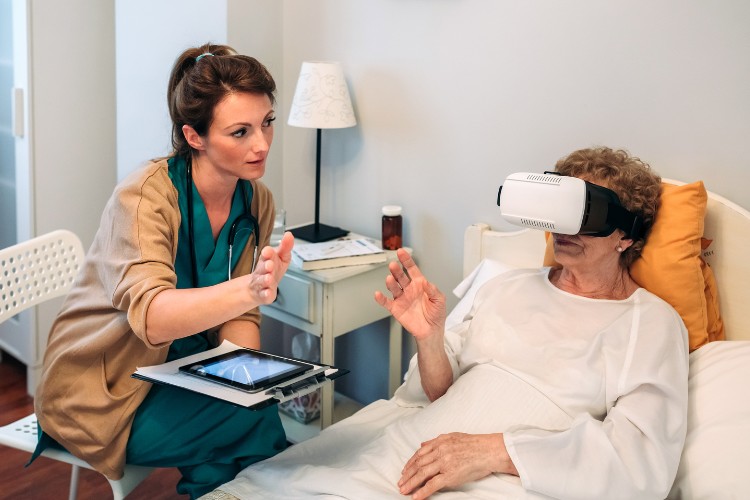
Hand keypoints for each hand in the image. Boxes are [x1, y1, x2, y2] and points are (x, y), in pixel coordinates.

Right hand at [248, 231, 293, 302]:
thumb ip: (285, 247)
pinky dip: (266, 294)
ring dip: (265, 279)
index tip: (268, 251)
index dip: (267, 253)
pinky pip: (264, 295)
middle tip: (270, 264)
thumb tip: (289, 235)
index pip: (266, 255)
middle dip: (266, 266)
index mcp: (267, 260)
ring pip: (262, 281)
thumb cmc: (272, 271)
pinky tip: (268, 292)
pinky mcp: (263, 294)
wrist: (258, 288)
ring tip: (269, 278)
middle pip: (262, 268)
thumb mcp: (280, 257)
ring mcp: (261, 283)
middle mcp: (262, 271)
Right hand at [374, 249, 445, 340]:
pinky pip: (387, 302)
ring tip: (389, 279)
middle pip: (400, 276)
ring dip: (390, 282)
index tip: (400, 252)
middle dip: (396, 270)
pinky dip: (381, 298)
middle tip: (393, 265)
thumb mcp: (440, 300)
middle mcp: (409, 289)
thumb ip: (433, 290)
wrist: (431, 331)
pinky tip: (378, 294)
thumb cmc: (436, 314)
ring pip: (393, 287)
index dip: (406, 260)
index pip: (411, 269)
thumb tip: (427, 282)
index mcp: (419, 284)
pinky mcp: (396, 309)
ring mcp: (402, 298)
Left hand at [398, 433, 516, 498]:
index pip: (420, 454)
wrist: (490, 450)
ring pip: (422, 474)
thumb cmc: (475, 444)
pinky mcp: (450, 475)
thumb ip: (436, 441)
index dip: (410, 463)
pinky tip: (415, 497)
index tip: (404, 470)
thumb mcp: (453, 436)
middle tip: (400, 482)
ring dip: (410, 483)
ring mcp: (444, 463)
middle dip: (407, 475)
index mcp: (440, 441)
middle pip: (418, 464)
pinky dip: (422, 491)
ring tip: (403, 490)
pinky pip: (432, 485)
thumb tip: (422, 445)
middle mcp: (440, 451)